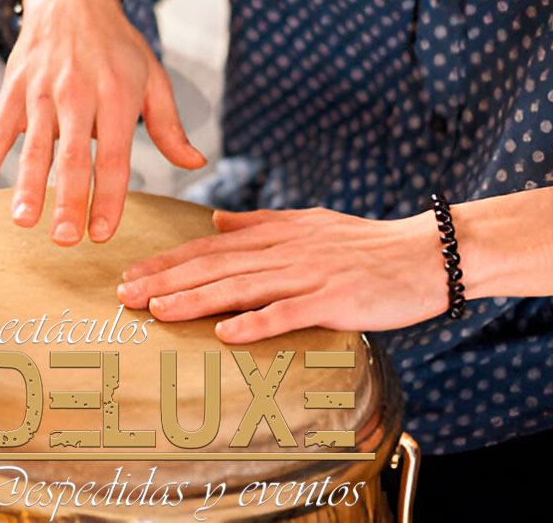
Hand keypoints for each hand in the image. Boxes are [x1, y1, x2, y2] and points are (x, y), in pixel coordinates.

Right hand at [0, 0, 205, 245]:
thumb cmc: (117, 46)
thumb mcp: (152, 77)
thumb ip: (169, 126)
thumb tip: (195, 162)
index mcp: (117, 97)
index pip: (114, 157)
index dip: (109, 198)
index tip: (102, 233)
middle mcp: (78, 95)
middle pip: (73, 157)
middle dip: (69, 200)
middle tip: (66, 238)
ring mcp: (41, 92)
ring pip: (33, 146)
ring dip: (27, 186)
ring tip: (24, 221)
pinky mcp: (13, 89)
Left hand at [115, 207, 445, 341]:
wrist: (428, 253)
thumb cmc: (368, 243)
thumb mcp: (309, 222)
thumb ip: (261, 222)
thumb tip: (217, 219)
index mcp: (278, 233)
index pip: (211, 247)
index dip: (169, 261)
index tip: (131, 273)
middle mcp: (287, 250)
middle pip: (216, 265)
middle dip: (167, 280)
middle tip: (124, 295)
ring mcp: (311, 275)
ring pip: (243, 287)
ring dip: (197, 299)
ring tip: (158, 311)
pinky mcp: (336, 300)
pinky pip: (290, 313)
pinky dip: (257, 323)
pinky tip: (225, 334)